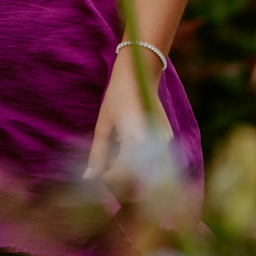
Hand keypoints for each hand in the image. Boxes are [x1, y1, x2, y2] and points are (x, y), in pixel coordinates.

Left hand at [84, 49, 172, 198]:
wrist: (139, 75)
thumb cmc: (117, 97)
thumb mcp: (103, 125)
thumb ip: (97, 154)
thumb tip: (88, 178)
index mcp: (136, 140)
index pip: (123, 175)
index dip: (109, 179)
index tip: (99, 174)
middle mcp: (154, 143)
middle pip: (139, 178)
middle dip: (122, 180)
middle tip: (107, 169)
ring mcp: (164, 141)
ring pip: (148, 172)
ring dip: (132, 173)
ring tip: (116, 156)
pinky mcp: (167, 138)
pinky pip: (154, 160)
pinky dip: (140, 162)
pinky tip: (128, 149)